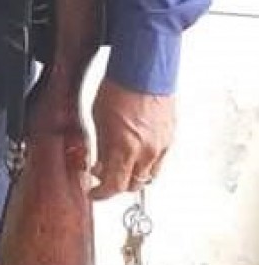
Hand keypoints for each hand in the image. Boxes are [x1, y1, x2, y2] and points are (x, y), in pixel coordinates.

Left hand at [90, 77, 175, 199]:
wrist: (142, 71)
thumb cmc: (118, 88)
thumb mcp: (98, 118)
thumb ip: (101, 145)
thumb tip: (99, 162)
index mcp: (125, 148)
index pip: (114, 185)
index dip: (102, 193)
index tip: (94, 192)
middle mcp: (146, 152)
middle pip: (133, 185)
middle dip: (117, 185)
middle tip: (103, 178)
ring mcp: (161, 146)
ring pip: (148, 176)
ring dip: (134, 176)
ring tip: (120, 166)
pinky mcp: (170, 138)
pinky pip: (159, 161)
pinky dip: (146, 163)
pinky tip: (135, 153)